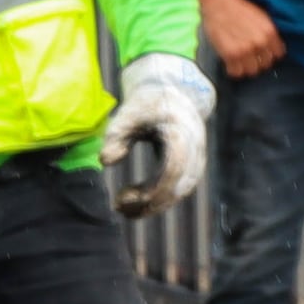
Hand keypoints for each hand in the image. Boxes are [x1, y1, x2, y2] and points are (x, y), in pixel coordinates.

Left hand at [100, 52, 210, 214]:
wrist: (174, 92)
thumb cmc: (148, 103)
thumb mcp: (128, 112)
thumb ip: (116, 134)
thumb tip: (105, 161)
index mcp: (181, 134)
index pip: (171, 172)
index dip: (149, 191)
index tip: (122, 199)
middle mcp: (195, 149)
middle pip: (177, 187)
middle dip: (149, 204)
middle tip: (119, 208)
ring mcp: (198, 159)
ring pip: (180, 192)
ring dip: (154, 206)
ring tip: (125, 211)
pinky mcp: (193, 166)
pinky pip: (180, 190)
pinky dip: (160, 200)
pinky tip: (137, 205)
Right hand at [200, 0, 288, 79]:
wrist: (219, 3)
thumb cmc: (239, 8)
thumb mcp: (262, 17)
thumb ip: (269, 33)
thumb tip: (272, 46)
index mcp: (270, 33)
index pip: (278, 54)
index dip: (271, 54)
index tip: (264, 53)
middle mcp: (259, 43)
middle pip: (265, 64)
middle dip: (259, 61)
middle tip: (251, 57)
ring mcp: (245, 50)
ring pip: (252, 71)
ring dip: (247, 67)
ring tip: (242, 62)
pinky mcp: (230, 55)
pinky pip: (236, 72)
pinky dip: (234, 70)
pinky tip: (232, 63)